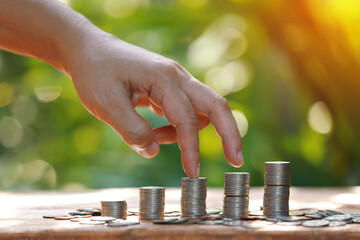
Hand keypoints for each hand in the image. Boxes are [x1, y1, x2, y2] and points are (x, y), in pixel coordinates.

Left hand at [67, 32, 243, 177]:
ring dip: (187, 133)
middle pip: (216, 105)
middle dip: (229, 133)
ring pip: (201, 111)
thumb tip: (153, 151)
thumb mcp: (106, 104)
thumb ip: (132, 131)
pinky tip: (154, 131)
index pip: (187, 118)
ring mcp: (175, 81)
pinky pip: (184, 111)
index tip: (193, 173)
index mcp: (164, 78)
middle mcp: (177, 77)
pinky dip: (177, 128)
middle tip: (235, 160)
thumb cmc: (95, 73)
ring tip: (156, 138)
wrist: (89, 51)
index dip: (191, 148)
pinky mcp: (170, 88)